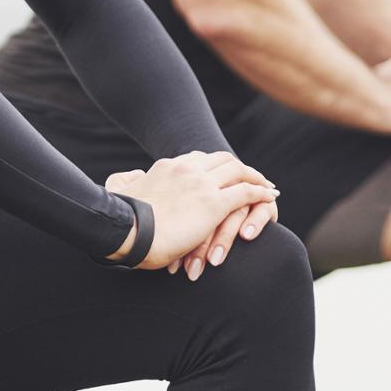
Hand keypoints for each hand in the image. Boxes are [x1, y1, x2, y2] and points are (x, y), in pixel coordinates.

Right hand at [103, 151, 278, 271]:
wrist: (126, 230)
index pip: (198, 159)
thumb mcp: (119, 189)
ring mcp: (202, 184)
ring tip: (267, 186)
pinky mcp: (214, 204)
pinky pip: (247, 192)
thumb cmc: (120, 219)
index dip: (214, 165)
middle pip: (222, 160)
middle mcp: (187, 169)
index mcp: (167, 166)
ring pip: (238, 171)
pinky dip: (261, 192)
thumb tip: (133, 175)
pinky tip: (270, 197)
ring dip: (256, 177)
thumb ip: (127, 179)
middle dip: (239, 167)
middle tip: (252, 176)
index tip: (222, 172)